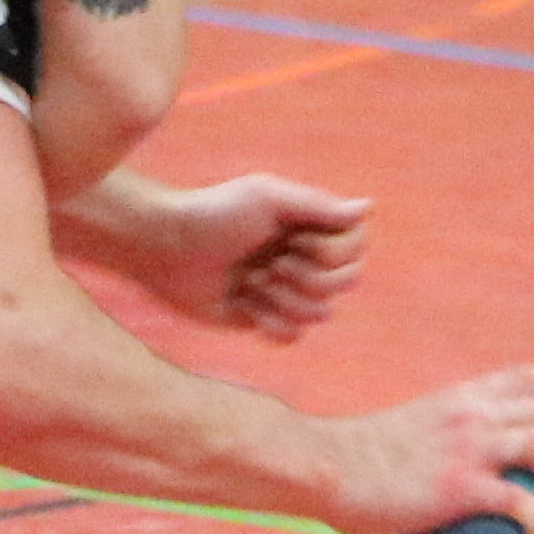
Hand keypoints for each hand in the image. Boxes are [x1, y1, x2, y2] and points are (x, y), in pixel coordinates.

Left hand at [100, 169, 371, 337]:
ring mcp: (284, 291)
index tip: (294, 237)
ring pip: (320, 314)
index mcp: (308, 226)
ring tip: (250, 281)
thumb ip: (319, 206)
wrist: (165, 248)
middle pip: (345, 283)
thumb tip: (368, 208)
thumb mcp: (267, 198)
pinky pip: (293, 336)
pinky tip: (242, 304)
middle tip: (270, 263)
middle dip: (308, 277)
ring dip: (283, 299)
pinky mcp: (263, 320)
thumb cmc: (215, 214)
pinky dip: (269, 322)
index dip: (332, 252)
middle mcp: (303, 257)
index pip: (356, 248)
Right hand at [319, 364, 533, 533]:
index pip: (528, 375)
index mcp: (463, 397)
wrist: (329, 465)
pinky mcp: (460, 485)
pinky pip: (517, 501)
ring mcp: (468, 446)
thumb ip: (443, 444)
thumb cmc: (360, 461)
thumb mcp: (408, 436)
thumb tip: (459, 476)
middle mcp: (473, 413)